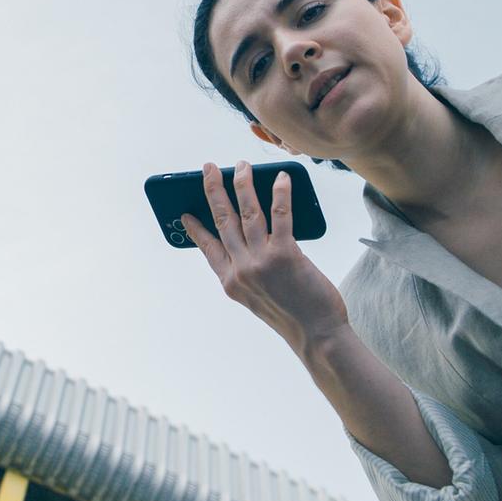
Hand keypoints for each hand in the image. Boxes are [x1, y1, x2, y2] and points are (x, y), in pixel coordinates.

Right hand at [182, 161, 348, 355]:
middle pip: (223, 220)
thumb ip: (248, 269)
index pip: (206, 247)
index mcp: (230, 282)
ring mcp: (261, 261)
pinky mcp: (285, 254)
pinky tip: (280, 178)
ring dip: (242, 184)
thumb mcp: (257, 297)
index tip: (185, 213)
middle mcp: (240, 269)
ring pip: (247, 212)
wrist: (316, 334)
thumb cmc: (291, 314)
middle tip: (209, 168)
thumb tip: (252, 230)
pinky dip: (280, 192)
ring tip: (242, 166)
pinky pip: (280, 215)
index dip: (195, 228)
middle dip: (214, 190)